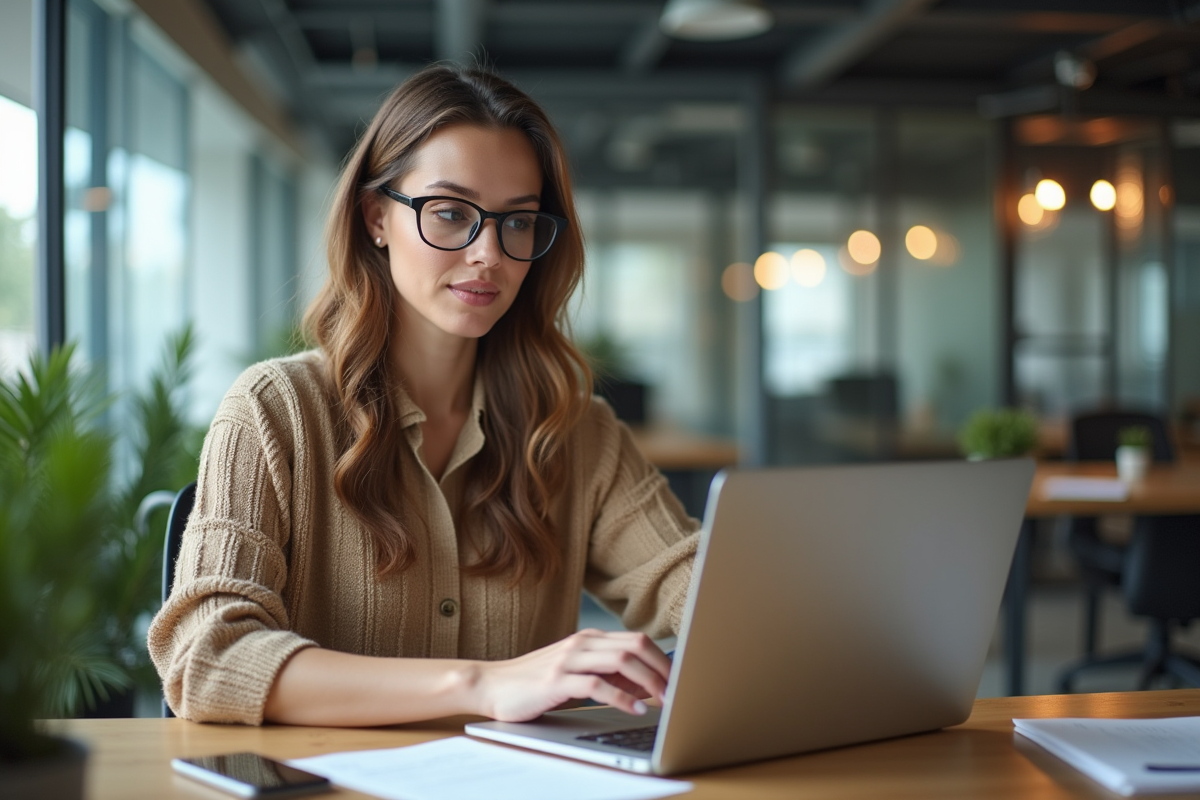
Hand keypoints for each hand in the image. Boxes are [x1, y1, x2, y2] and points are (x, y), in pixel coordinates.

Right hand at [475, 629, 671, 721]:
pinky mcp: (556, 681)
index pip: (637, 641)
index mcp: (589, 639)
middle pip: (634, 647)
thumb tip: (646, 683)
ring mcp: (568, 660)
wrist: (492, 685)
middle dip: (661, 669)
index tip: (680, 681)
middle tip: (678, 692)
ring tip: (663, 700)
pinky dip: (621, 697)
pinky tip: (635, 708)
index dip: (663, 660)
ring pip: (620, 660)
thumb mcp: (576, 673)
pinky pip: (597, 684)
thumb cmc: (536, 683)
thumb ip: (608, 674)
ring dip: (648, 681)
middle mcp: (582, 644)